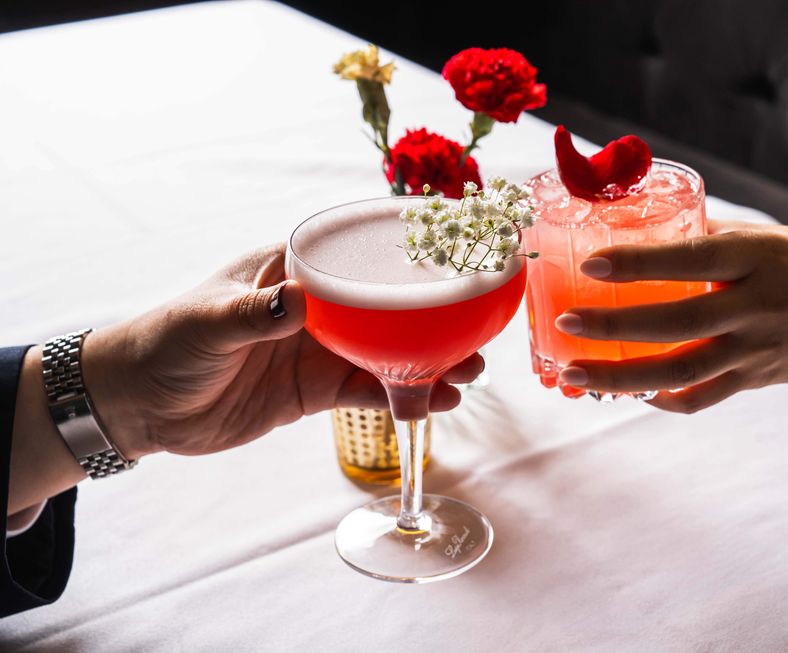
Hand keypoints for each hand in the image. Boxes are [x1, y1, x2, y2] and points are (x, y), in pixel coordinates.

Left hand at [83, 244, 482, 457]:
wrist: (140, 406)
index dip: (406, 261)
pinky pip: (368, 391)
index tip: (454, 267)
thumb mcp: (207, 322)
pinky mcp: (316, 390)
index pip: (357, 257)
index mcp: (293, 271)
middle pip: (387, 309)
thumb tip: (299, 302)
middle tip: (474, 336)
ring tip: (467, 374)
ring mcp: (320, 349)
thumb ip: (254, 315)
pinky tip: (432, 403)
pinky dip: (401, 397)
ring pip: (387, 353)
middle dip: (431, 321)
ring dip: (427, 363)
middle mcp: (316, 307)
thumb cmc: (166, 341)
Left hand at [554, 221, 787, 412]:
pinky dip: (663, 399)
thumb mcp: (768, 236)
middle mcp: (757, 306)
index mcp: (758, 258)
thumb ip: (710, 235)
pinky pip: (703, 398)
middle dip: (614, 326)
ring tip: (574, 372)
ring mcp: (757, 349)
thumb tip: (648, 229)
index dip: (639, 262)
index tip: (591, 262)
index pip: (691, 259)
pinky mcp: (758, 379)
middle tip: (566, 322)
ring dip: (622, 375)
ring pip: (681, 371)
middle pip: (677, 323)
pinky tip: (629, 393)